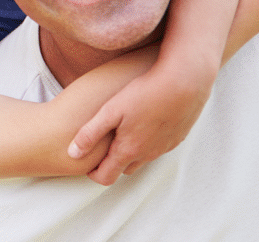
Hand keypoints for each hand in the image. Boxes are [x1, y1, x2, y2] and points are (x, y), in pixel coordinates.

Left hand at [68, 63, 206, 184]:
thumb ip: (90, 134)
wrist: (186, 81)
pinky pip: (158, 147)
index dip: (92, 174)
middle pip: (124, 169)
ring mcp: (165, 147)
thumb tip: (72, 153)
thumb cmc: (145, 93)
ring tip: (121, 133)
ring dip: (131, 152)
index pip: (107, 177)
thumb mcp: (110, 111)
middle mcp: (148, 154)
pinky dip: (147, 142)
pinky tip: (144, 123)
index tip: (86, 164)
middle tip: (101, 147)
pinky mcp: (178, 137)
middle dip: (111, 163)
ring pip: (143, 158)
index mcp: (129, 151)